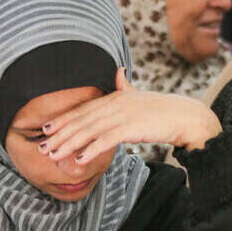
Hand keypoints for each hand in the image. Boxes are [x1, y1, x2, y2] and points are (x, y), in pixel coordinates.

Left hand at [42, 69, 221, 163]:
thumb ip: (126, 85)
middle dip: (60, 134)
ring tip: (53, 156)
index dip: (64, 119)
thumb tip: (118, 71)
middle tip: (43, 146)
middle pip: (82, 121)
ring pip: (89, 131)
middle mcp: (116, 104)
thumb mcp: (141, 94)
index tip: (47, 129)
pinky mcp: (132, 128)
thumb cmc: (166, 110)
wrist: (188, 116)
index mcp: (116, 97)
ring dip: (69, 144)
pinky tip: (79, 160)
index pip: (84, 109)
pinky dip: (91, 150)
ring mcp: (123, 115)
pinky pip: (106, 140)